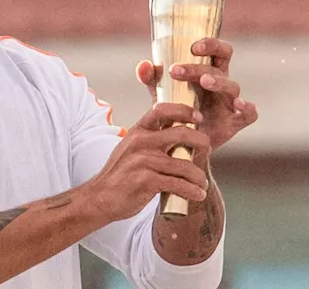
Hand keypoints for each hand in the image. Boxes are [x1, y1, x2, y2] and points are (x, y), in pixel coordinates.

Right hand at [83, 102, 210, 222]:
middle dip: (201, 141)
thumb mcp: (132, 148)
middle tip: (208, 149)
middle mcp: (140, 142)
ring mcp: (143, 161)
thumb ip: (152, 140)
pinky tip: (198, 194)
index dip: (184, 110)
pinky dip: (192, 191)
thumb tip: (181, 135)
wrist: (100, 197)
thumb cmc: (121, 174)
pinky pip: (178, 184)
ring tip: (202, 183)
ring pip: (184, 165)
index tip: (198, 118)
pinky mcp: (146, 181)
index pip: (162, 110)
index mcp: (138, 131)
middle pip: (180, 133)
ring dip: (199, 176)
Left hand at [135, 38, 258, 153]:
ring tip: (203, 82)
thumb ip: (151, 78)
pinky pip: (250, 114)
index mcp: (208, 70)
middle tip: (177, 70)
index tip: (193, 46)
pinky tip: (240, 105)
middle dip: (200, 66)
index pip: (218, 50)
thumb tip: (144, 65)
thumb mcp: (160, 91)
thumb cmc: (174, 107)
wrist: (178, 141)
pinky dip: (249, 108)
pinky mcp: (234, 123)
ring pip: (233, 87)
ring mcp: (229, 103)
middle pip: (221, 67)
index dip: (211, 44)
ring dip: (219, 82)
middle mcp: (221, 84)